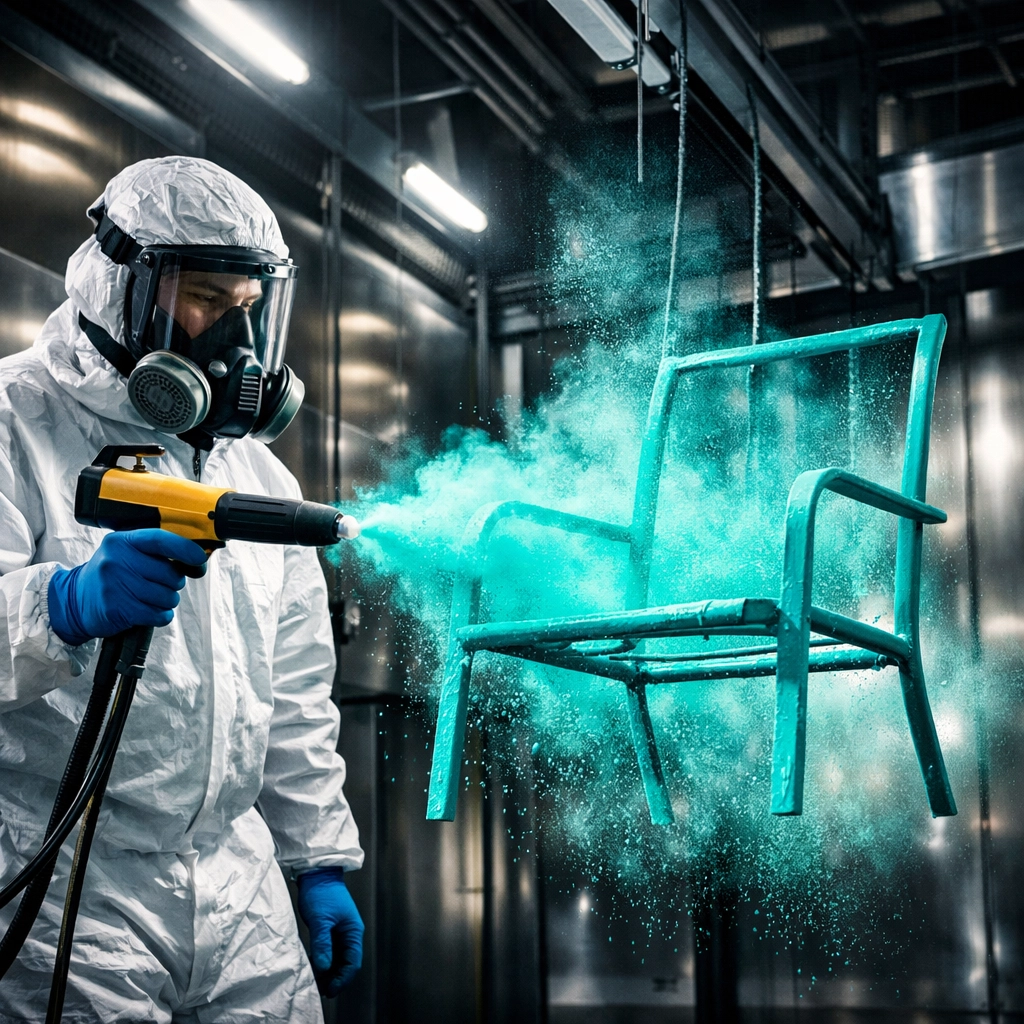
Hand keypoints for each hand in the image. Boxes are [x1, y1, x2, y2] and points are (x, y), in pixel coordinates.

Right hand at [48, 529, 207, 645]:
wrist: (75, 600)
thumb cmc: (111, 575)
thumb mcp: (126, 554)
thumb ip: (156, 553)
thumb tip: (197, 559)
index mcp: (122, 541)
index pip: (161, 540)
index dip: (185, 549)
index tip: (199, 558)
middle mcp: (117, 560)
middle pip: (171, 574)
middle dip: (173, 583)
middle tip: (160, 584)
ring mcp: (115, 585)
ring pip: (168, 597)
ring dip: (166, 601)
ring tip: (150, 598)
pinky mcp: (117, 609)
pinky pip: (158, 614)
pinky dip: (160, 616)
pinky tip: (147, 611)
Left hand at [296, 867, 363, 995]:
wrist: (317, 874)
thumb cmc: (321, 893)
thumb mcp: (320, 919)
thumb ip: (322, 943)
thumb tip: (325, 967)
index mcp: (353, 931)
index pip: (353, 962)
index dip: (343, 978)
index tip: (331, 989)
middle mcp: (350, 933)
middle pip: (347, 963)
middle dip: (336, 978)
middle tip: (322, 990)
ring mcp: (341, 932)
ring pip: (338, 958)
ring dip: (329, 972)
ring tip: (317, 982)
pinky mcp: (331, 930)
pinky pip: (330, 951)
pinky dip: (324, 961)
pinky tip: (314, 967)